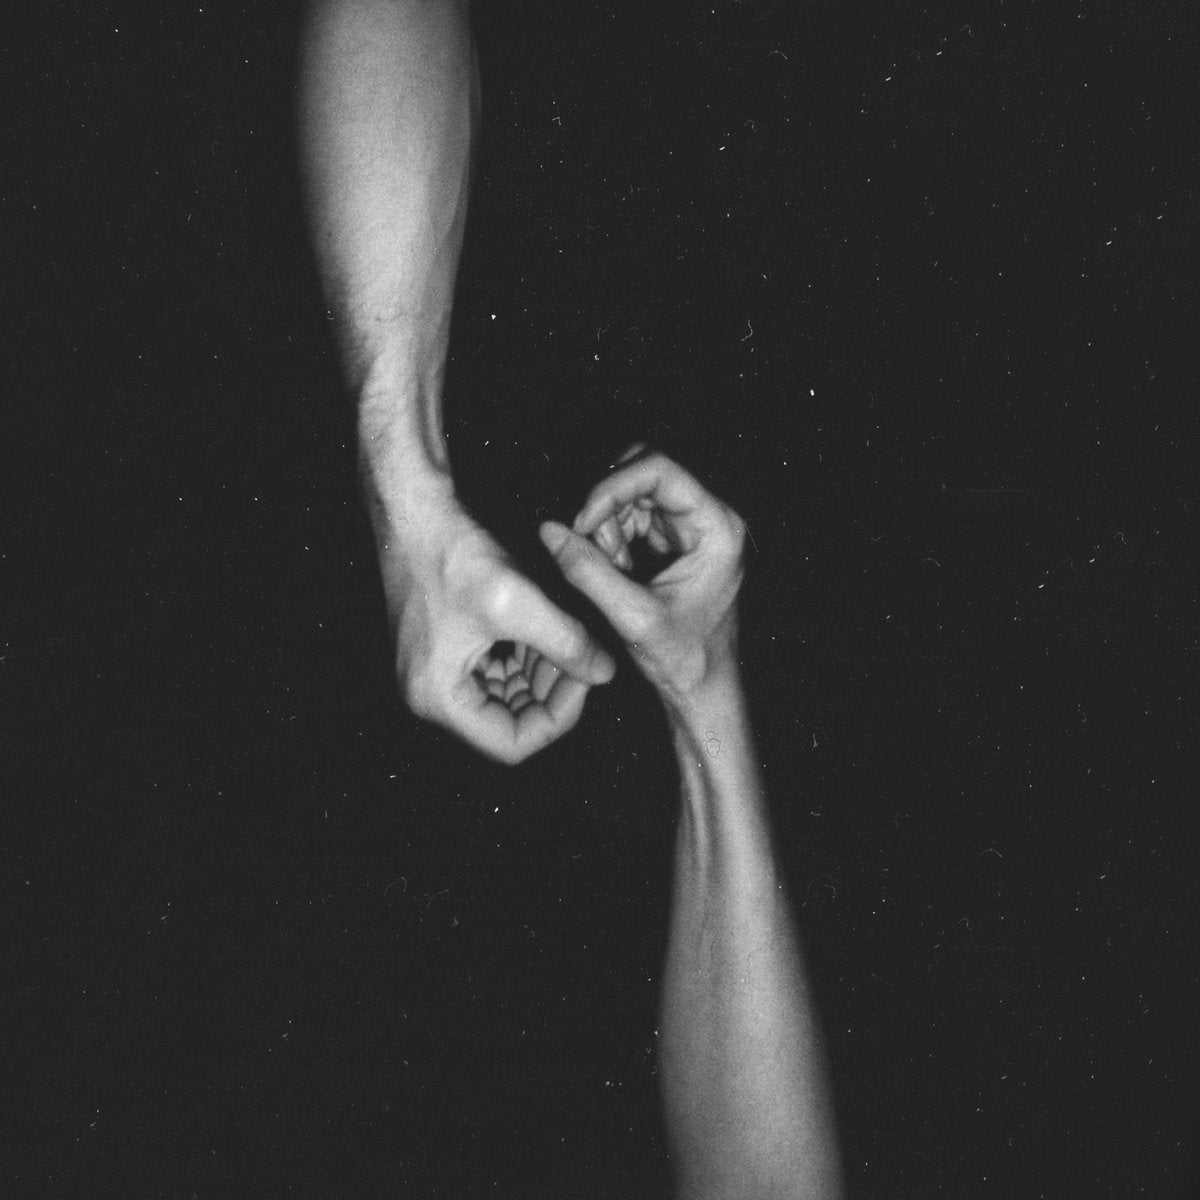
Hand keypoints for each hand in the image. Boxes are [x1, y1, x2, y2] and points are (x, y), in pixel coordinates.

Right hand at [374, 495, 615, 763]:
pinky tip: (551, 630)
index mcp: (439, 697)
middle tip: (586, 658)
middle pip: (509, 721)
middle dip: (552, 693)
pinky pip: (494, 668)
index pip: (512, 744)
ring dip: (542, 674)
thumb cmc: (452, 553)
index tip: (584, 680)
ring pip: (506, 694)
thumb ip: (567, 643)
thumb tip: (605, 674)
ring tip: (573, 641)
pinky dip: (525, 656)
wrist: (413, 508)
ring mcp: (437, 670)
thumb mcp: (518, 602)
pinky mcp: (447, 646)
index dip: (557, 719)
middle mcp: (431, 693)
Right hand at [538, 447, 744, 705]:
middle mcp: (709, 517)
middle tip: (591, 544)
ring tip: (610, 569)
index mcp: (716, 527)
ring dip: (607, 524)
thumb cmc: (684, 660)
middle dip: (607, 504)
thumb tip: (551, 532)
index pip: (660, 469)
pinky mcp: (674, 539)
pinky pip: (632, 514)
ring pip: (633, 491)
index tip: (584, 519)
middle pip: (644, 472)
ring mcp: (691, 526)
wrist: (703, 688)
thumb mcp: (632, 617)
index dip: (613, 486)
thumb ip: (589, 573)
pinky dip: (612, 537)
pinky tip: (615, 571)